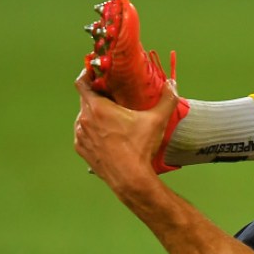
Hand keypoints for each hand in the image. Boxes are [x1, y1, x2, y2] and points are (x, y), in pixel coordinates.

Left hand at [73, 71, 176, 194]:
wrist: (130, 180)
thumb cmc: (140, 149)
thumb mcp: (157, 121)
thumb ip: (167, 99)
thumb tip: (172, 83)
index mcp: (98, 108)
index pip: (82, 82)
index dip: (89, 74)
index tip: (98, 73)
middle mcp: (84, 119)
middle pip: (85, 98)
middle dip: (97, 94)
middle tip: (113, 94)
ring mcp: (81, 135)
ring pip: (83, 116)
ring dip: (94, 113)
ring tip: (111, 117)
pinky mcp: (81, 149)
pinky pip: (83, 133)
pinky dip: (92, 130)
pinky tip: (107, 133)